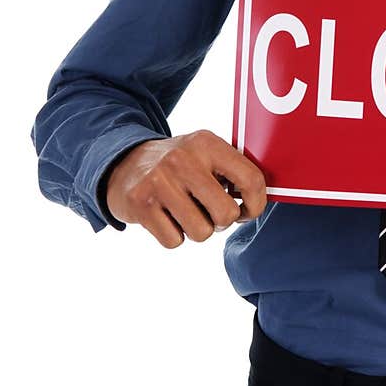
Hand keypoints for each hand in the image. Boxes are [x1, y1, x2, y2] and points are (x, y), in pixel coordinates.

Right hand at [105, 130, 267, 248]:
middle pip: (226, 213)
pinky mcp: (140, 204)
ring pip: (201, 232)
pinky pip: (174, 241)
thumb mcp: (205, 154)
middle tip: (210, 212)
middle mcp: (183, 159)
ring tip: (187, 212)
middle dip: (223, 221)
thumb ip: (233, 171)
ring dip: (197, 230)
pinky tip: (166, 217)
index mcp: (207, 143)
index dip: (256, 204)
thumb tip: (262, 199)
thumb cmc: (178, 165)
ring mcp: (159, 181)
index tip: (247, 210)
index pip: (251, 179)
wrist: (123, 163)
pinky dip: (173, 236)